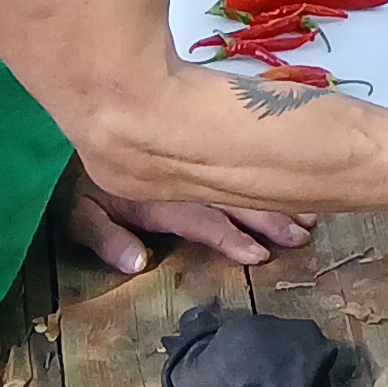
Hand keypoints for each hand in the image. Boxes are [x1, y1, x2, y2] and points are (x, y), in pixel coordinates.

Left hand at [61, 165, 311, 273]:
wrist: (86, 122)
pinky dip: (268, 178)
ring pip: (242, 185)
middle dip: (270, 220)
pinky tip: (294, 186)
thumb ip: (107, 237)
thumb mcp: (81, 213)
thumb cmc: (80, 180)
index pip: (204, 221)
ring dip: (276, 200)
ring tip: (307, 216)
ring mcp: (195, 170)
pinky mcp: (197, 158)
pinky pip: (239, 167)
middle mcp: (187, 184)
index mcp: (162, 201)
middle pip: (235, 203)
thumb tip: (137, 264)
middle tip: (303, 234)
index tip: (261, 254)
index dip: (231, 238)